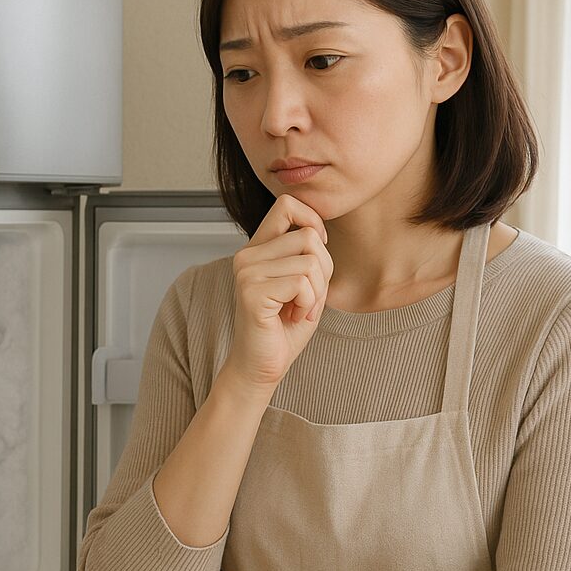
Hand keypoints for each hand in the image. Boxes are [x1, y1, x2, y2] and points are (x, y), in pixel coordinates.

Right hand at [221, 193, 333, 390]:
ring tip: (299, 309)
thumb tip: (318, 230)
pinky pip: (302, 283)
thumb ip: (307, 253)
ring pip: (310, 261)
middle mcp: (247, 255)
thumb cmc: (285, 327)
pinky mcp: (251, 291)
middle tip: (308, 297)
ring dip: (317, 292)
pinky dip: (309, 304)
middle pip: (309, 236)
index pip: (287, 205)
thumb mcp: (303, 281)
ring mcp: (246, 272)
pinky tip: (295, 317)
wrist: (261, 366)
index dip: (313, 222)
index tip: (316, 254)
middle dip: (323, 270)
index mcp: (257, 248)